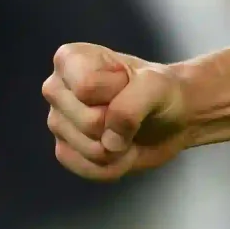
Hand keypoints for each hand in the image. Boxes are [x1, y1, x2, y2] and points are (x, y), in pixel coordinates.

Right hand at [42, 43, 192, 180]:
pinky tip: (122, 147)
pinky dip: (116, 164)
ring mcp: (58, 122)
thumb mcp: (157, 85)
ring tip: (130, 129)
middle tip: (132, 109)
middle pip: (88, 122)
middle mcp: (56, 89)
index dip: (118, 90)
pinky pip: (89, 169)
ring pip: (90, 150)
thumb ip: (132, 105)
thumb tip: (108, 143)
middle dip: (120, 123)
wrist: (173, 117)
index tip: (129, 83)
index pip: (86, 87)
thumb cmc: (163, 91)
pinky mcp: (65, 151)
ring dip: (121, 146)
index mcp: (71, 59)